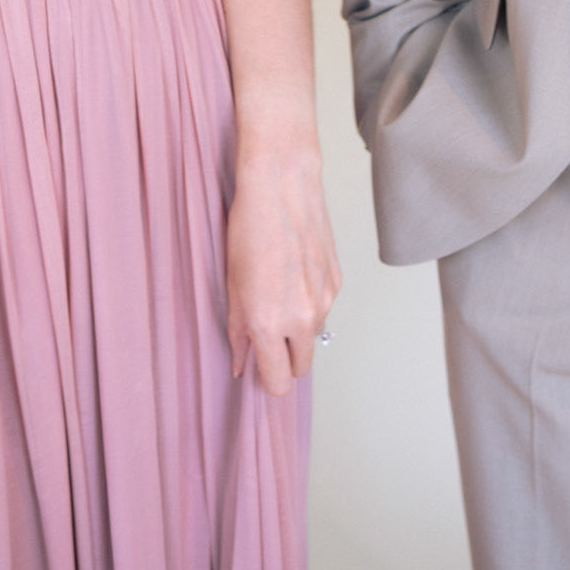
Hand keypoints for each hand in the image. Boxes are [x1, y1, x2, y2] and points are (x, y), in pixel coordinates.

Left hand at [226, 149, 341, 395]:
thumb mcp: (232, 285)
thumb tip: (241, 362)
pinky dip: (311, 301)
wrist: (282, 186)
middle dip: (285, 361)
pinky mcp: (337, 280)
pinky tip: (295, 272)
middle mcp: (301, 318)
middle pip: (301, 369)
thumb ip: (238, 331)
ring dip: (299, 328)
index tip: (259, 369)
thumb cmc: (250, 228)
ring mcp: (324, 300)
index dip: (267, 380)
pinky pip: (324, 307)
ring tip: (280, 292)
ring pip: (314, 336)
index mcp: (269, 324)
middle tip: (268, 337)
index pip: (277, 384)